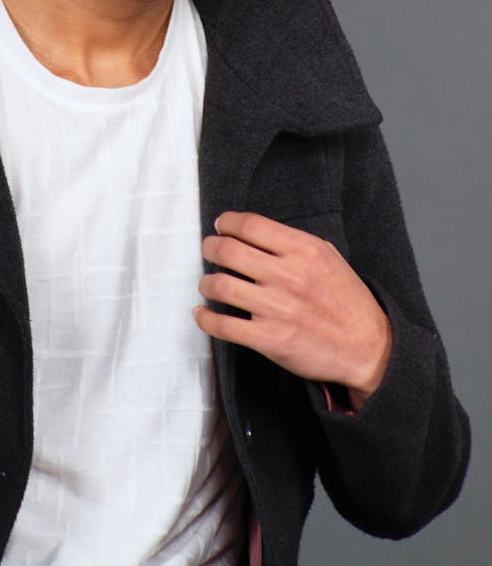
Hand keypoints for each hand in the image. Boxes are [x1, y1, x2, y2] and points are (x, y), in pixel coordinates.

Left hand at [194, 211, 392, 410]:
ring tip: (208, 283)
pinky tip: (202, 314)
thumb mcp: (327, 256)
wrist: (368, 348)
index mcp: (304, 250)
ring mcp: (277, 308)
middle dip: (209, 247)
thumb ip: (291, 242)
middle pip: (228, 250)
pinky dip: (205, 318)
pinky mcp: (270, 340)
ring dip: (206, 282)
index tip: (221, 226)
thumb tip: (252, 231)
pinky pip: (222, 326)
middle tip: (209, 250)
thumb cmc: (346, 300)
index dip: (226, 223)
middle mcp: (288, 276)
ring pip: (220, 285)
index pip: (249, 224)